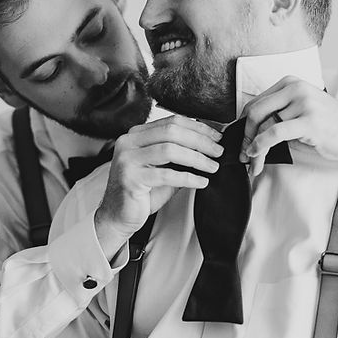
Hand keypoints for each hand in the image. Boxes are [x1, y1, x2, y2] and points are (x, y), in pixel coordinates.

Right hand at [94, 117, 221, 256]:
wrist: (119, 216)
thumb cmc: (142, 192)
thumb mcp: (162, 167)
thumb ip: (180, 154)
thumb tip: (210, 145)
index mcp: (136, 135)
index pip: (171, 121)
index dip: (198, 127)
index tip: (216, 136)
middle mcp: (128, 143)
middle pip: (172, 132)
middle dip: (200, 141)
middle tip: (218, 151)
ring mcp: (127, 160)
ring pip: (170, 150)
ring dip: (197, 158)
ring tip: (212, 167)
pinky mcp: (130, 179)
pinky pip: (166, 175)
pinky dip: (188, 178)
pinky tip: (201, 182)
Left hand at [240, 76, 337, 175]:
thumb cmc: (328, 124)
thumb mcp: (299, 111)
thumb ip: (277, 115)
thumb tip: (248, 133)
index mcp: (289, 83)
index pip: (255, 103)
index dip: (243, 126)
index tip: (243, 143)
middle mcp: (295, 88)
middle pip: (254, 112)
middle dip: (245, 136)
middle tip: (243, 154)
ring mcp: (303, 103)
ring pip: (264, 126)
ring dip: (254, 149)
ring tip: (253, 164)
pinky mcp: (309, 121)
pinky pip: (275, 132)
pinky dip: (261, 145)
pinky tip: (257, 155)